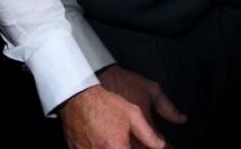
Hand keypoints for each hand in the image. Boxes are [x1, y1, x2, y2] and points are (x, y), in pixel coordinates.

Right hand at [59, 66, 185, 148]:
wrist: (79, 97)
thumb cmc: (106, 103)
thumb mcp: (133, 113)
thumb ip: (148, 133)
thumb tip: (161, 145)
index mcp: (117, 147)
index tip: (151, 146)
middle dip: (130, 147)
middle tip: (129, 140)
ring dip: (116, 146)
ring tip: (117, 138)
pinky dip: (103, 147)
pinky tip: (106, 140)